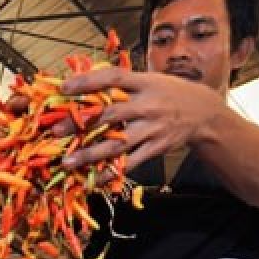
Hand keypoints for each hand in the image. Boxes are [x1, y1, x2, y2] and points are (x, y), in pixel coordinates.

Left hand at [56, 70, 221, 174]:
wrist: (203, 112)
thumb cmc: (167, 93)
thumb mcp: (148, 80)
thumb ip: (121, 83)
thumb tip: (83, 80)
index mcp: (143, 83)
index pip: (113, 78)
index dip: (88, 81)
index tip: (64, 87)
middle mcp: (147, 104)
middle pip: (110, 114)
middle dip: (81, 124)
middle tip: (55, 132)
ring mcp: (152, 128)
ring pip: (118, 143)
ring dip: (90, 154)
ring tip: (68, 163)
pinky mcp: (156, 147)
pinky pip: (130, 162)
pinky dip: (111, 172)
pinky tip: (93, 180)